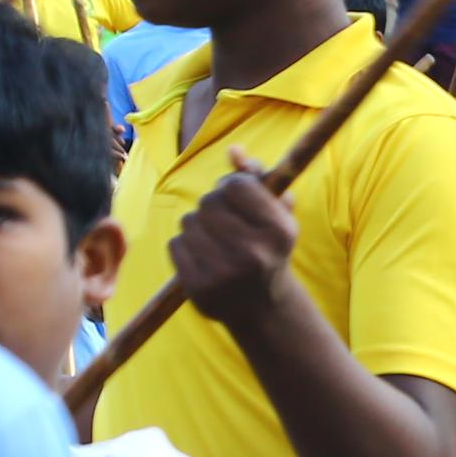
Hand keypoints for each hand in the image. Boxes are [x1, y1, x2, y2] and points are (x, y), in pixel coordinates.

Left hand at [164, 167, 301, 328]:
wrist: (261, 306)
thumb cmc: (268, 248)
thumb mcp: (275, 214)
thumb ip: (258, 177)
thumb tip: (233, 150)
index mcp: (279, 232)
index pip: (237, 185)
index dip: (234, 185)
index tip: (239, 196)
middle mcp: (254, 253)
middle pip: (210, 201)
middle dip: (214, 205)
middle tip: (225, 219)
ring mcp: (224, 273)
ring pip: (190, 221)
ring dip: (198, 225)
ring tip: (215, 239)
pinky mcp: (198, 287)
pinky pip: (176, 244)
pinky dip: (185, 245)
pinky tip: (202, 256)